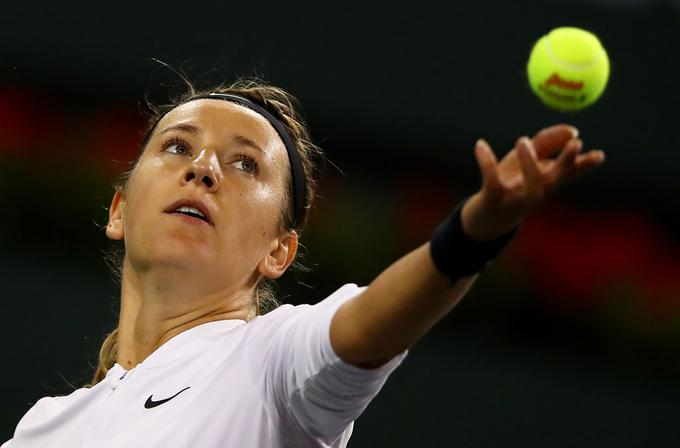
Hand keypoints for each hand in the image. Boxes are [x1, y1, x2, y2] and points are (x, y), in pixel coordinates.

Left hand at [461, 124, 605, 240]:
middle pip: (556, 179)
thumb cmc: (509, 185)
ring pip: (531, 186)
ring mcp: (516, 198)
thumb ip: (547, 143)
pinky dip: (486, 162)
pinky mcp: (493, 200)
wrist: (484, 219)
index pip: (570, 173)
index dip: (585, 165)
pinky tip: (480, 145)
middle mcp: (535, 192)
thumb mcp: (526, 161)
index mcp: (545, 182)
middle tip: (577, 143)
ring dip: (530, 163)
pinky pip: (492, 181)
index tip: (600, 155)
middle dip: (568, 162)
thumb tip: (572, 130)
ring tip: (523, 140)